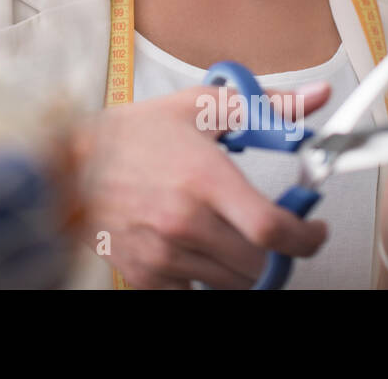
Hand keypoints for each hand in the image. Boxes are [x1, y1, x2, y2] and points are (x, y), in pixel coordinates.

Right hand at [71, 80, 331, 288]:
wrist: (70, 163)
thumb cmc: (134, 134)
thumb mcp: (201, 108)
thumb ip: (267, 107)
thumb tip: (317, 97)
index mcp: (204, 179)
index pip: (273, 230)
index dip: (306, 238)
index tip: (312, 231)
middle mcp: (184, 221)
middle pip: (259, 265)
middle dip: (273, 250)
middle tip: (266, 230)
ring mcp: (163, 254)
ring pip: (231, 283)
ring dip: (239, 263)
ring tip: (224, 231)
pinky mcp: (145, 275)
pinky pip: (194, 290)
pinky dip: (202, 274)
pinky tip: (190, 243)